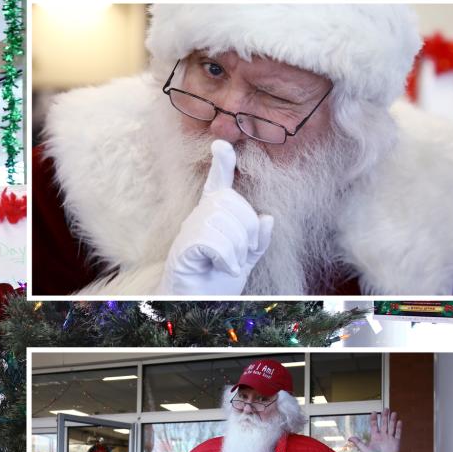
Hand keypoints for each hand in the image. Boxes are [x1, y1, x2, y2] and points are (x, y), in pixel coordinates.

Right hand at [158, 140, 272, 294]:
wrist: (196, 307)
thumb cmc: (216, 283)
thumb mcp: (245, 259)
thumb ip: (258, 240)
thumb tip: (268, 217)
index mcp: (214, 217)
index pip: (218, 184)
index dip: (222, 163)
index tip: (221, 144)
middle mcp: (199, 218)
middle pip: (233, 203)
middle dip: (247, 230)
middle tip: (240, 255)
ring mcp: (189, 231)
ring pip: (225, 221)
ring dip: (237, 248)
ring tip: (229, 265)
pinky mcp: (184, 246)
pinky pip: (214, 239)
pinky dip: (227, 257)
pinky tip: (223, 268)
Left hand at [350, 408, 401, 451]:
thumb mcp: (364, 449)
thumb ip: (358, 442)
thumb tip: (349, 437)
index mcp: (375, 437)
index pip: (374, 425)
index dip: (374, 419)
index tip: (374, 412)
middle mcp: (383, 436)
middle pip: (384, 424)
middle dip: (385, 416)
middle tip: (386, 408)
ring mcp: (390, 439)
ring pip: (391, 427)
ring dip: (392, 420)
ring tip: (393, 412)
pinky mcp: (396, 442)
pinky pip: (398, 433)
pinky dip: (399, 427)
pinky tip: (399, 421)